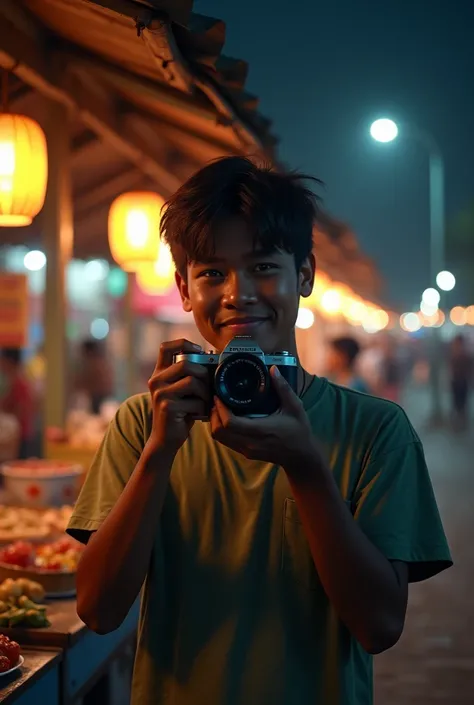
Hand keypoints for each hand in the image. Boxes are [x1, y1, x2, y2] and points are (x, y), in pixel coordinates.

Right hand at [147, 339, 209, 454]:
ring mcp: (160, 394)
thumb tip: (213, 357)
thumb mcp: (181, 390)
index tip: (199, 351)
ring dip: (205, 392)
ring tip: (206, 401)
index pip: (166, 347)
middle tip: (209, 385)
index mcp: (159, 373)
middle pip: (185, 364)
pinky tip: (201, 413)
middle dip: (203, 373)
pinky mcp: (167, 407)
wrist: (165, 439)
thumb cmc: (179, 412)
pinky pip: (195, 401)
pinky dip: (203, 408)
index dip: (184, 344)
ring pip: (192, 381)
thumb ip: (189, 375)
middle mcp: (156, 381)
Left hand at [210, 367, 319, 468]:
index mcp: (260, 430)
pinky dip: (222, 430)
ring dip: (216, 423)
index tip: (218, 396)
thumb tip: (273, 369)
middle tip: (217, 400)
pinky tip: (228, 418)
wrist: (301, 456)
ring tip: (220, 408)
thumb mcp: (295, 407)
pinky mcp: (246, 453)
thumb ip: (283, 388)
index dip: (220, 409)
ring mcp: (246, 450)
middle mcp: (249, 443)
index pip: (230, 423)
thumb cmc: (299, 431)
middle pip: (219, 432)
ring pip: (220, 439)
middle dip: (214, 415)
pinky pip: (226, 442)